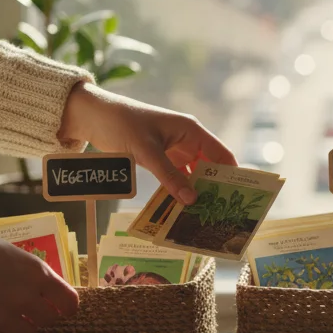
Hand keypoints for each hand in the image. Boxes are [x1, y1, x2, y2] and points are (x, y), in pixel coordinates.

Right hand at [0, 223, 78, 332]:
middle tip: (29, 313)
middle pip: (49, 322)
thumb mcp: (14, 255)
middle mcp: (26, 298)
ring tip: (7, 319)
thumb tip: (44, 293)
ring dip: (20, 329)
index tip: (60, 310)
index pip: (69, 302)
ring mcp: (5, 317)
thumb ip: (32, 276)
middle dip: (41, 318)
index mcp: (38, 274)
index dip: (66, 308)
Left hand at [59, 82, 236, 204]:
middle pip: (210, 167)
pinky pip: (177, 178)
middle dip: (215, 187)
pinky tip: (181, 208)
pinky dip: (180, 191)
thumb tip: (192, 200)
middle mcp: (187, 140)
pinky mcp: (161, 159)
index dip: (232, 173)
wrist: (93, 117)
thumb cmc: (122, 124)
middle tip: (221, 212)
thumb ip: (169, 176)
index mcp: (191, 131)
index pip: (221, 154)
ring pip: (193, 175)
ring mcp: (174, 150)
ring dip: (197, 192)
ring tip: (203, 215)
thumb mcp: (147, 152)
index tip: (239, 196)